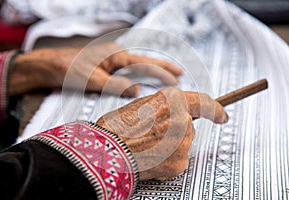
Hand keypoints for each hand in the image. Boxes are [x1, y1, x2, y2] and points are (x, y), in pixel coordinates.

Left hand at [9, 42, 181, 96]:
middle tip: (179, 73)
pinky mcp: (105, 67)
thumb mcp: (94, 80)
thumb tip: (138, 91)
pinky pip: (126, 72)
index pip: (145, 63)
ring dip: (151, 72)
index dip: (162, 71)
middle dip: (162, 67)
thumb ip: (116, 86)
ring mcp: (111, 60)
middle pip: (144, 61)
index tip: (176, 78)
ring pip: (136, 67)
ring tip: (165, 77)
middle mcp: (116, 55)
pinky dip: (138, 76)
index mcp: (116, 55)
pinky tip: (141, 81)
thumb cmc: (69, 70)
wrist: (50, 66)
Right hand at [96, 88, 227, 179]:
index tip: (223, 116)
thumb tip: (180, 115)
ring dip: (171, 146)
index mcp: (172, 99)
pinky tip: (151, 158)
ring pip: (184, 144)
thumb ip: (165, 107)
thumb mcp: (142, 105)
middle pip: (189, 126)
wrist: (106, 149)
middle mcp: (182, 118)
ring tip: (148, 146)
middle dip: (177, 131)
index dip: (217, 110)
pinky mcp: (179, 161)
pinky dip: (168, 161)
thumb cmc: (117, 127)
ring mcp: (183, 141)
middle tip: (154, 136)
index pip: (205, 103)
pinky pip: (179, 160)